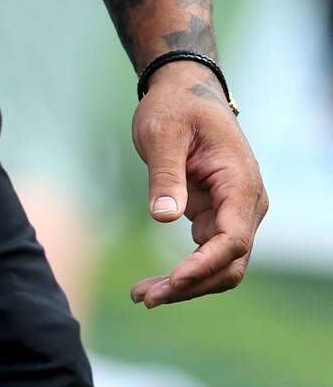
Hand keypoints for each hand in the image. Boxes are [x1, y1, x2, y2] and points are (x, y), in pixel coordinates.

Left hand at [129, 60, 267, 307]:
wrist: (184, 88)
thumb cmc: (176, 105)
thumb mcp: (164, 132)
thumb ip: (166, 174)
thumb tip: (164, 218)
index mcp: (240, 183)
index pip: (234, 239)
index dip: (205, 265)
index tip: (174, 281)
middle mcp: (246, 204)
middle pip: (229, 263)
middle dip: (191, 286)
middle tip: (146, 298)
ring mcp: (233, 213)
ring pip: (218, 266)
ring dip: (185, 286)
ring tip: (142, 296)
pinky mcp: (216, 216)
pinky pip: (205, 254)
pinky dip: (183, 272)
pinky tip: (152, 284)